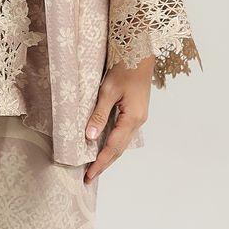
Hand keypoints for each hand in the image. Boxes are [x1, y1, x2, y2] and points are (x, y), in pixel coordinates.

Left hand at [82, 55, 151, 183]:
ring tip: (95, 165)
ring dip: (109, 155)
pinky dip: (113, 143)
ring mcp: (138, 117)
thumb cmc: (124, 67)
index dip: (100, 162)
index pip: (113, 147)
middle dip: (104, 163)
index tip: (89, 175)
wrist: (139, 52)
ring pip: (122, 142)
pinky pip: (124, 133)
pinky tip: (104, 144)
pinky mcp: (136, 111)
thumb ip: (99, 114)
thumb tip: (89, 136)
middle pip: (119, 149)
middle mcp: (138, 121)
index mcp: (132, 118)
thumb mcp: (108, 90)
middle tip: (89, 177)